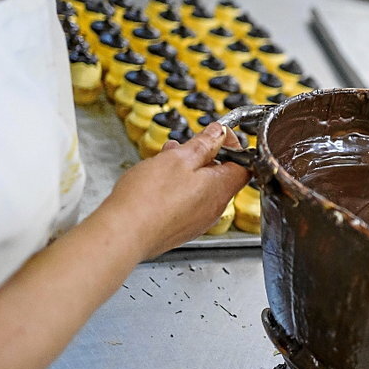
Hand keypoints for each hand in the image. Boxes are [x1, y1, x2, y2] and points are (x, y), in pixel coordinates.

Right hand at [98, 122, 250, 259]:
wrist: (124, 235)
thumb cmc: (149, 198)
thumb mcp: (179, 158)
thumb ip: (203, 144)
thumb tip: (219, 134)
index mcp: (221, 189)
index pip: (244, 165)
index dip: (234, 146)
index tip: (218, 135)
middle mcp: (214, 209)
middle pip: (220, 176)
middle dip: (204, 157)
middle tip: (185, 147)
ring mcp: (197, 222)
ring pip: (201, 190)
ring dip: (187, 171)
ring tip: (165, 160)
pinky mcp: (179, 230)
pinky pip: (186, 204)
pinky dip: (177, 189)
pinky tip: (157, 182)